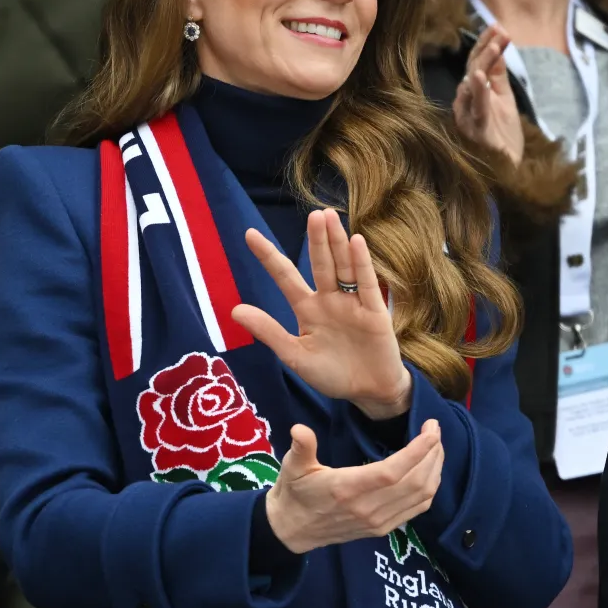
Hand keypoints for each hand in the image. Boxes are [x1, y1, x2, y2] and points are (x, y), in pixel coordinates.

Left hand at [232, 209, 410, 419]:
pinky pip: (365, 283)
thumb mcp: (294, 356)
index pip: (285, 276)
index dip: (268, 256)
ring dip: (336, 242)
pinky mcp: (374, 311)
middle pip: (320, 263)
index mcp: (307, 308)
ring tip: (328, 217)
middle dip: (316, 239)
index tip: (249, 233)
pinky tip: (355, 242)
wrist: (369, 392)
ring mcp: (352, 302)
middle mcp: (329, 299)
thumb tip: (234, 311)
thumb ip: (268, 332)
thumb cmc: (332, 374)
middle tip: (313, 215)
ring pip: (342, 266)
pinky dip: (360, 263)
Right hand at [265, 420, 443, 552]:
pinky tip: (428, 471)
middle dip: (432, 454)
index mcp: (347, 489)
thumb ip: (301, 447)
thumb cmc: (294, 492)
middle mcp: (367, 508)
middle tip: (434, 430)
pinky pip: (416, 509)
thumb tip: (299, 429)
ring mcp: (378, 521)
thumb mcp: (292, 466)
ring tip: (435, 446)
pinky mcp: (382, 529)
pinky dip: (430, 489)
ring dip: (435, 470)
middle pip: (415, 483)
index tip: (430, 430)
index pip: (393, 472)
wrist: (292, 530)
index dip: (417, 451)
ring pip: (421, 497)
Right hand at [453, 24, 523, 165]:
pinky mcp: (475, 131)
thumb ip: (498, 77)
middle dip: (485, 48)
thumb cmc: (503, 138)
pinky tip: (479, 76)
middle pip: (471, 69)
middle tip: (499, 30)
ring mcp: (468, 117)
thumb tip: (499, 48)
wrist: (509, 171)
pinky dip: (477, 91)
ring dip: (483, 63)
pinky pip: (475, 108)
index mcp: (472, 95)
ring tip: (495, 46)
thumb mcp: (504, 101)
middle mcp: (465, 104)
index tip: (498, 26)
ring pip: (471, 85)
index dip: (486, 44)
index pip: (475, 63)